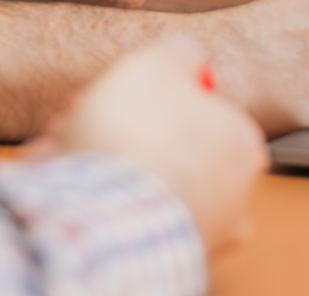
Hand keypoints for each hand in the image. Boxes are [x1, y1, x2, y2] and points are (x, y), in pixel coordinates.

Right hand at [35, 36, 265, 252]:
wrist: (101, 210)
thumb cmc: (137, 132)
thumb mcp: (159, 60)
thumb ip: (178, 52)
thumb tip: (184, 55)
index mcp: (243, 145)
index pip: (198, 109)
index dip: (151, 94)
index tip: (121, 90)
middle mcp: (232, 197)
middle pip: (165, 146)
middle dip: (119, 128)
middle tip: (83, 114)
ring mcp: (198, 232)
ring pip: (140, 181)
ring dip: (100, 160)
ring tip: (66, 146)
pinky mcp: (158, 256)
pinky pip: (122, 214)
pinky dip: (93, 197)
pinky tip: (65, 180)